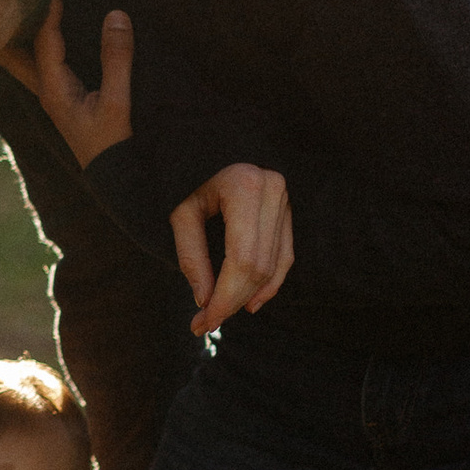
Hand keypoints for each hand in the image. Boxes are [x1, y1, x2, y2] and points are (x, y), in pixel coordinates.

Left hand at [0, 0, 132, 169]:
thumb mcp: (118, 102)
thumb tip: (116, 15)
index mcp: (53, 88)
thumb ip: (117, 60)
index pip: (44, 37)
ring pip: (23, 54)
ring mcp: (50, 91)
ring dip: (20, 28)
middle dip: (13, 18)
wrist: (114, 176)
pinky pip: (40, 58)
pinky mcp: (61, 93)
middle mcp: (44, 88)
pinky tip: (42, 25)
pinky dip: (37, 38)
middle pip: (14, 49)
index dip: (51, 4)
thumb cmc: (112, 142)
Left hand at [171, 163, 293, 335]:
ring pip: (272, 266)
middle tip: (205, 323)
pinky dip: (269, 284)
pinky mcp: (288, 211)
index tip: (204, 321)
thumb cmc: (187, 178)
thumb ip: (191, 256)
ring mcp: (285, 200)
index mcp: (245, 187)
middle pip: (258, 266)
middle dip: (232, 301)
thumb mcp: (181, 213)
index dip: (226, 296)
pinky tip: (251, 304)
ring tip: (219, 314)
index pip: (242, 259)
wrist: (207, 146)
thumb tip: (205, 301)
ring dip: (247, 297)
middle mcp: (273, 191)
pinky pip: (285, 257)